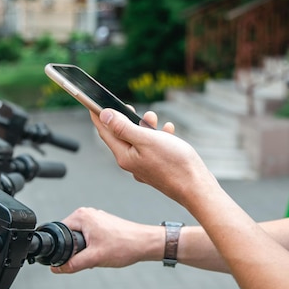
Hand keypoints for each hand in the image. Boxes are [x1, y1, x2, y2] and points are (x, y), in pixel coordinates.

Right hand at [51, 207, 162, 273]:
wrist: (144, 243)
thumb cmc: (124, 245)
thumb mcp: (94, 258)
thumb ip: (72, 264)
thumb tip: (57, 268)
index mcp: (81, 216)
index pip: (60, 233)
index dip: (62, 248)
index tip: (71, 258)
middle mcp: (87, 214)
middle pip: (69, 236)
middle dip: (76, 250)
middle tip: (89, 257)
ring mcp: (96, 218)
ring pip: (80, 238)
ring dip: (85, 250)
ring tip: (99, 254)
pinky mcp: (103, 224)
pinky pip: (89, 237)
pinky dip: (93, 247)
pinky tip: (104, 252)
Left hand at [90, 108, 217, 206]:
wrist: (196, 187)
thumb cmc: (174, 163)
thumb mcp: (146, 139)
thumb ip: (123, 127)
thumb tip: (105, 116)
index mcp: (124, 156)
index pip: (105, 132)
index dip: (98, 115)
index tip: (93, 102)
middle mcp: (131, 163)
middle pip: (121, 136)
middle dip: (125, 119)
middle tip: (128, 106)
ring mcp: (144, 166)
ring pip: (138, 140)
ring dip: (145, 126)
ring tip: (153, 117)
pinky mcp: (157, 168)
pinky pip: (152, 148)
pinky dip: (158, 136)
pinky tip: (168, 130)